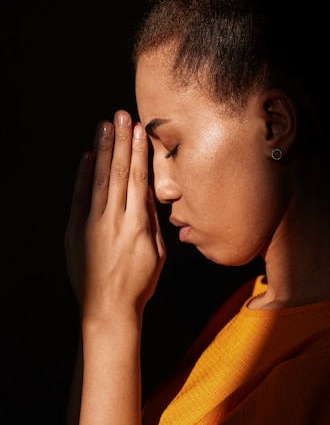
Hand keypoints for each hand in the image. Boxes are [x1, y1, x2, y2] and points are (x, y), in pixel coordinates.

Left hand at [64, 110, 165, 318]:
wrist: (109, 309)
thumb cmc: (140, 283)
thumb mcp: (158, 253)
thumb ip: (152, 221)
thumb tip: (148, 192)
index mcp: (139, 225)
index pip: (140, 179)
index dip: (140, 152)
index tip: (140, 130)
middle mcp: (116, 220)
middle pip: (120, 172)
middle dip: (121, 141)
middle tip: (121, 115)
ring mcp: (93, 225)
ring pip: (100, 180)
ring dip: (103, 151)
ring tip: (104, 125)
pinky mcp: (76, 232)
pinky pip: (80, 198)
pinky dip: (83, 176)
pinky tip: (88, 156)